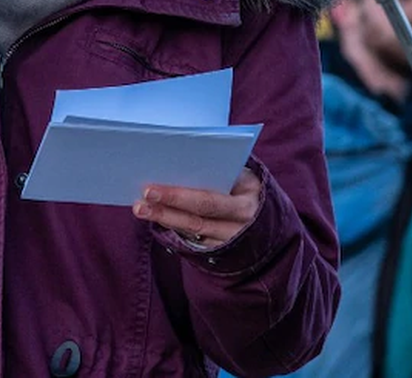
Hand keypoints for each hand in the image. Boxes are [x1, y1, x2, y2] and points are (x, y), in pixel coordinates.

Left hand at [133, 168, 261, 248]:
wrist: (270, 222)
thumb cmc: (248, 187)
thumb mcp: (246, 174)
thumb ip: (223, 167)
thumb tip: (180, 158)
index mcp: (250, 193)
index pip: (211, 196)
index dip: (182, 193)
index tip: (157, 183)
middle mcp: (244, 219)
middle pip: (200, 212)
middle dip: (170, 203)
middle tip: (145, 193)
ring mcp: (233, 238)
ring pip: (194, 228)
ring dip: (165, 217)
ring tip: (141, 208)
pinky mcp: (223, 251)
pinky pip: (194, 239)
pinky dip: (173, 227)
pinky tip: (156, 217)